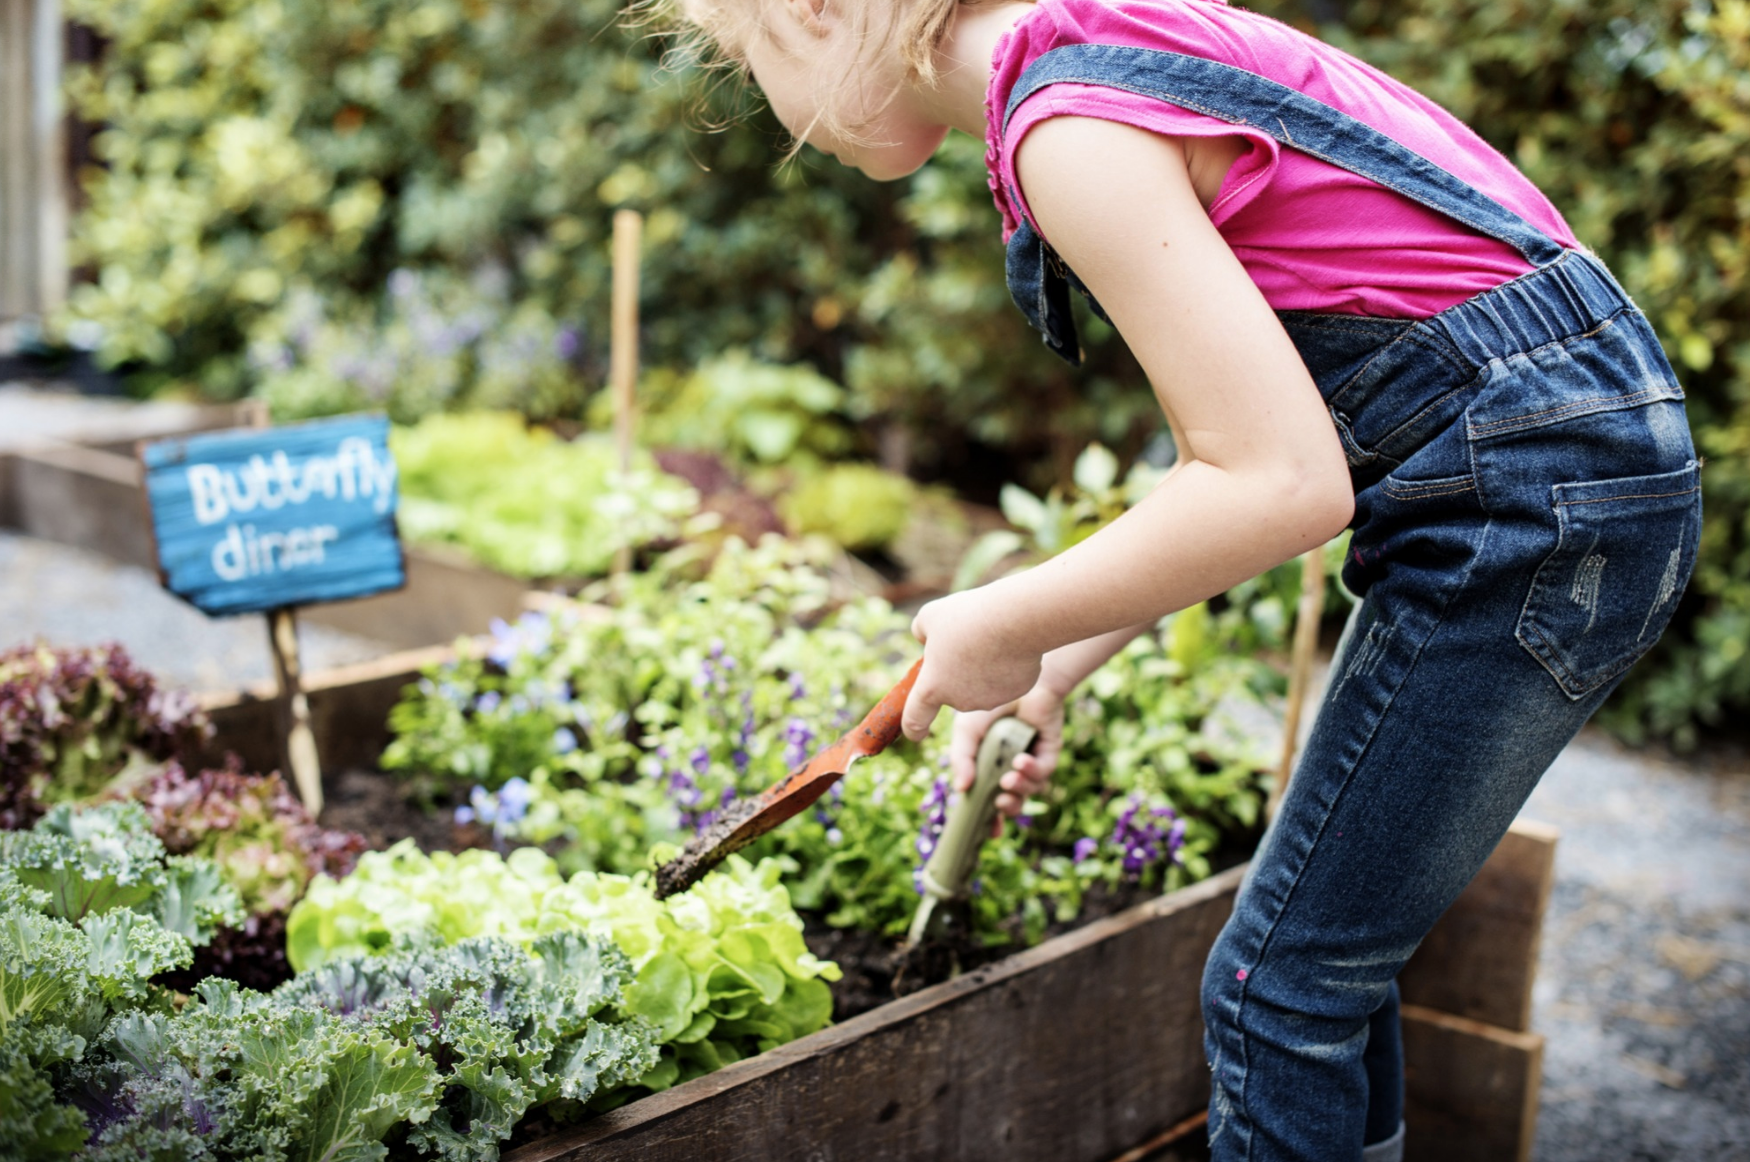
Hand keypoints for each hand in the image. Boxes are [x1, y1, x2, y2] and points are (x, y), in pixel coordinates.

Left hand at [901, 588, 1042, 741]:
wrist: (1015, 619)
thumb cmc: (967, 617)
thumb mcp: (930, 617)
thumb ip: (922, 633)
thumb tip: (928, 639)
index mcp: (933, 687)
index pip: (915, 719)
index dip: (912, 728)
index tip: (915, 732)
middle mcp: (960, 701)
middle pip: (954, 690)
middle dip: (956, 672)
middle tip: (966, 642)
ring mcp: (990, 699)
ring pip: (982, 684)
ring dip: (981, 668)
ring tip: (990, 638)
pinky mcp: (1016, 691)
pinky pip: (1007, 679)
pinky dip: (1006, 665)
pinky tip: (1011, 644)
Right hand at [949, 683, 1066, 834]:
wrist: (1017, 676)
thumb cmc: (989, 700)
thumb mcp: (966, 732)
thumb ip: (962, 759)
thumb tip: (962, 789)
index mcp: (987, 765)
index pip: (986, 798)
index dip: (987, 818)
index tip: (985, 831)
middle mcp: (1009, 766)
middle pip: (1012, 801)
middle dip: (1007, 809)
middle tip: (999, 803)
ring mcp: (1030, 760)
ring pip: (1029, 790)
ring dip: (1019, 790)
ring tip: (1008, 779)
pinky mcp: (1049, 751)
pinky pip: (1043, 772)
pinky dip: (1032, 771)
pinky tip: (1020, 760)